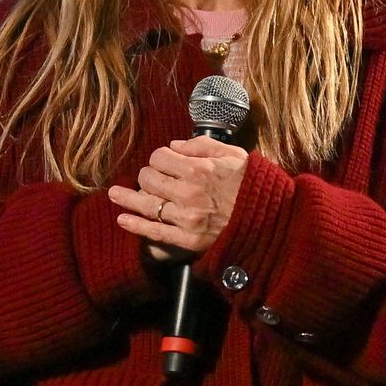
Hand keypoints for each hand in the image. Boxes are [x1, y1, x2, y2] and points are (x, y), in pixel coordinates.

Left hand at [109, 137, 248, 264]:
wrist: (272, 221)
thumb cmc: (253, 186)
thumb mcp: (234, 155)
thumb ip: (202, 145)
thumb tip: (174, 146)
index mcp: (199, 169)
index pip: (160, 157)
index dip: (159, 157)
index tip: (164, 162)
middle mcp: (187, 192)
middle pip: (148, 178)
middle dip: (147, 175)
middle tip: (152, 178)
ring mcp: (185, 218)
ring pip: (145, 204)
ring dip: (126, 198)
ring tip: (113, 195)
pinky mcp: (186, 240)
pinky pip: (154, 232)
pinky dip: (135, 226)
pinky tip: (123, 219)